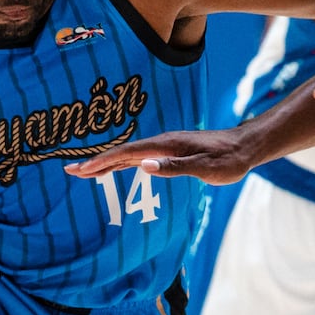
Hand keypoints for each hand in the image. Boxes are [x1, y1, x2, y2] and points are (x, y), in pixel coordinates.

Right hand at [65, 126, 255, 184]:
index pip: (126, 154)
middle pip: (121, 153)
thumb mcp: (205, 168)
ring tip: (84, 170)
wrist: (244, 147)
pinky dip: (121, 163)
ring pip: (128, 155)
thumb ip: (174, 167)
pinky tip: (114, 167)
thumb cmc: (227, 160)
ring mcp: (164, 147)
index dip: (102, 162)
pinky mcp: (170, 152)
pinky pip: (138, 157)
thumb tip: (144, 166)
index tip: (81, 170)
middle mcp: (161, 144)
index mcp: (165, 146)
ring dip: (105, 162)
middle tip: (70, 171)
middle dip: (95, 162)